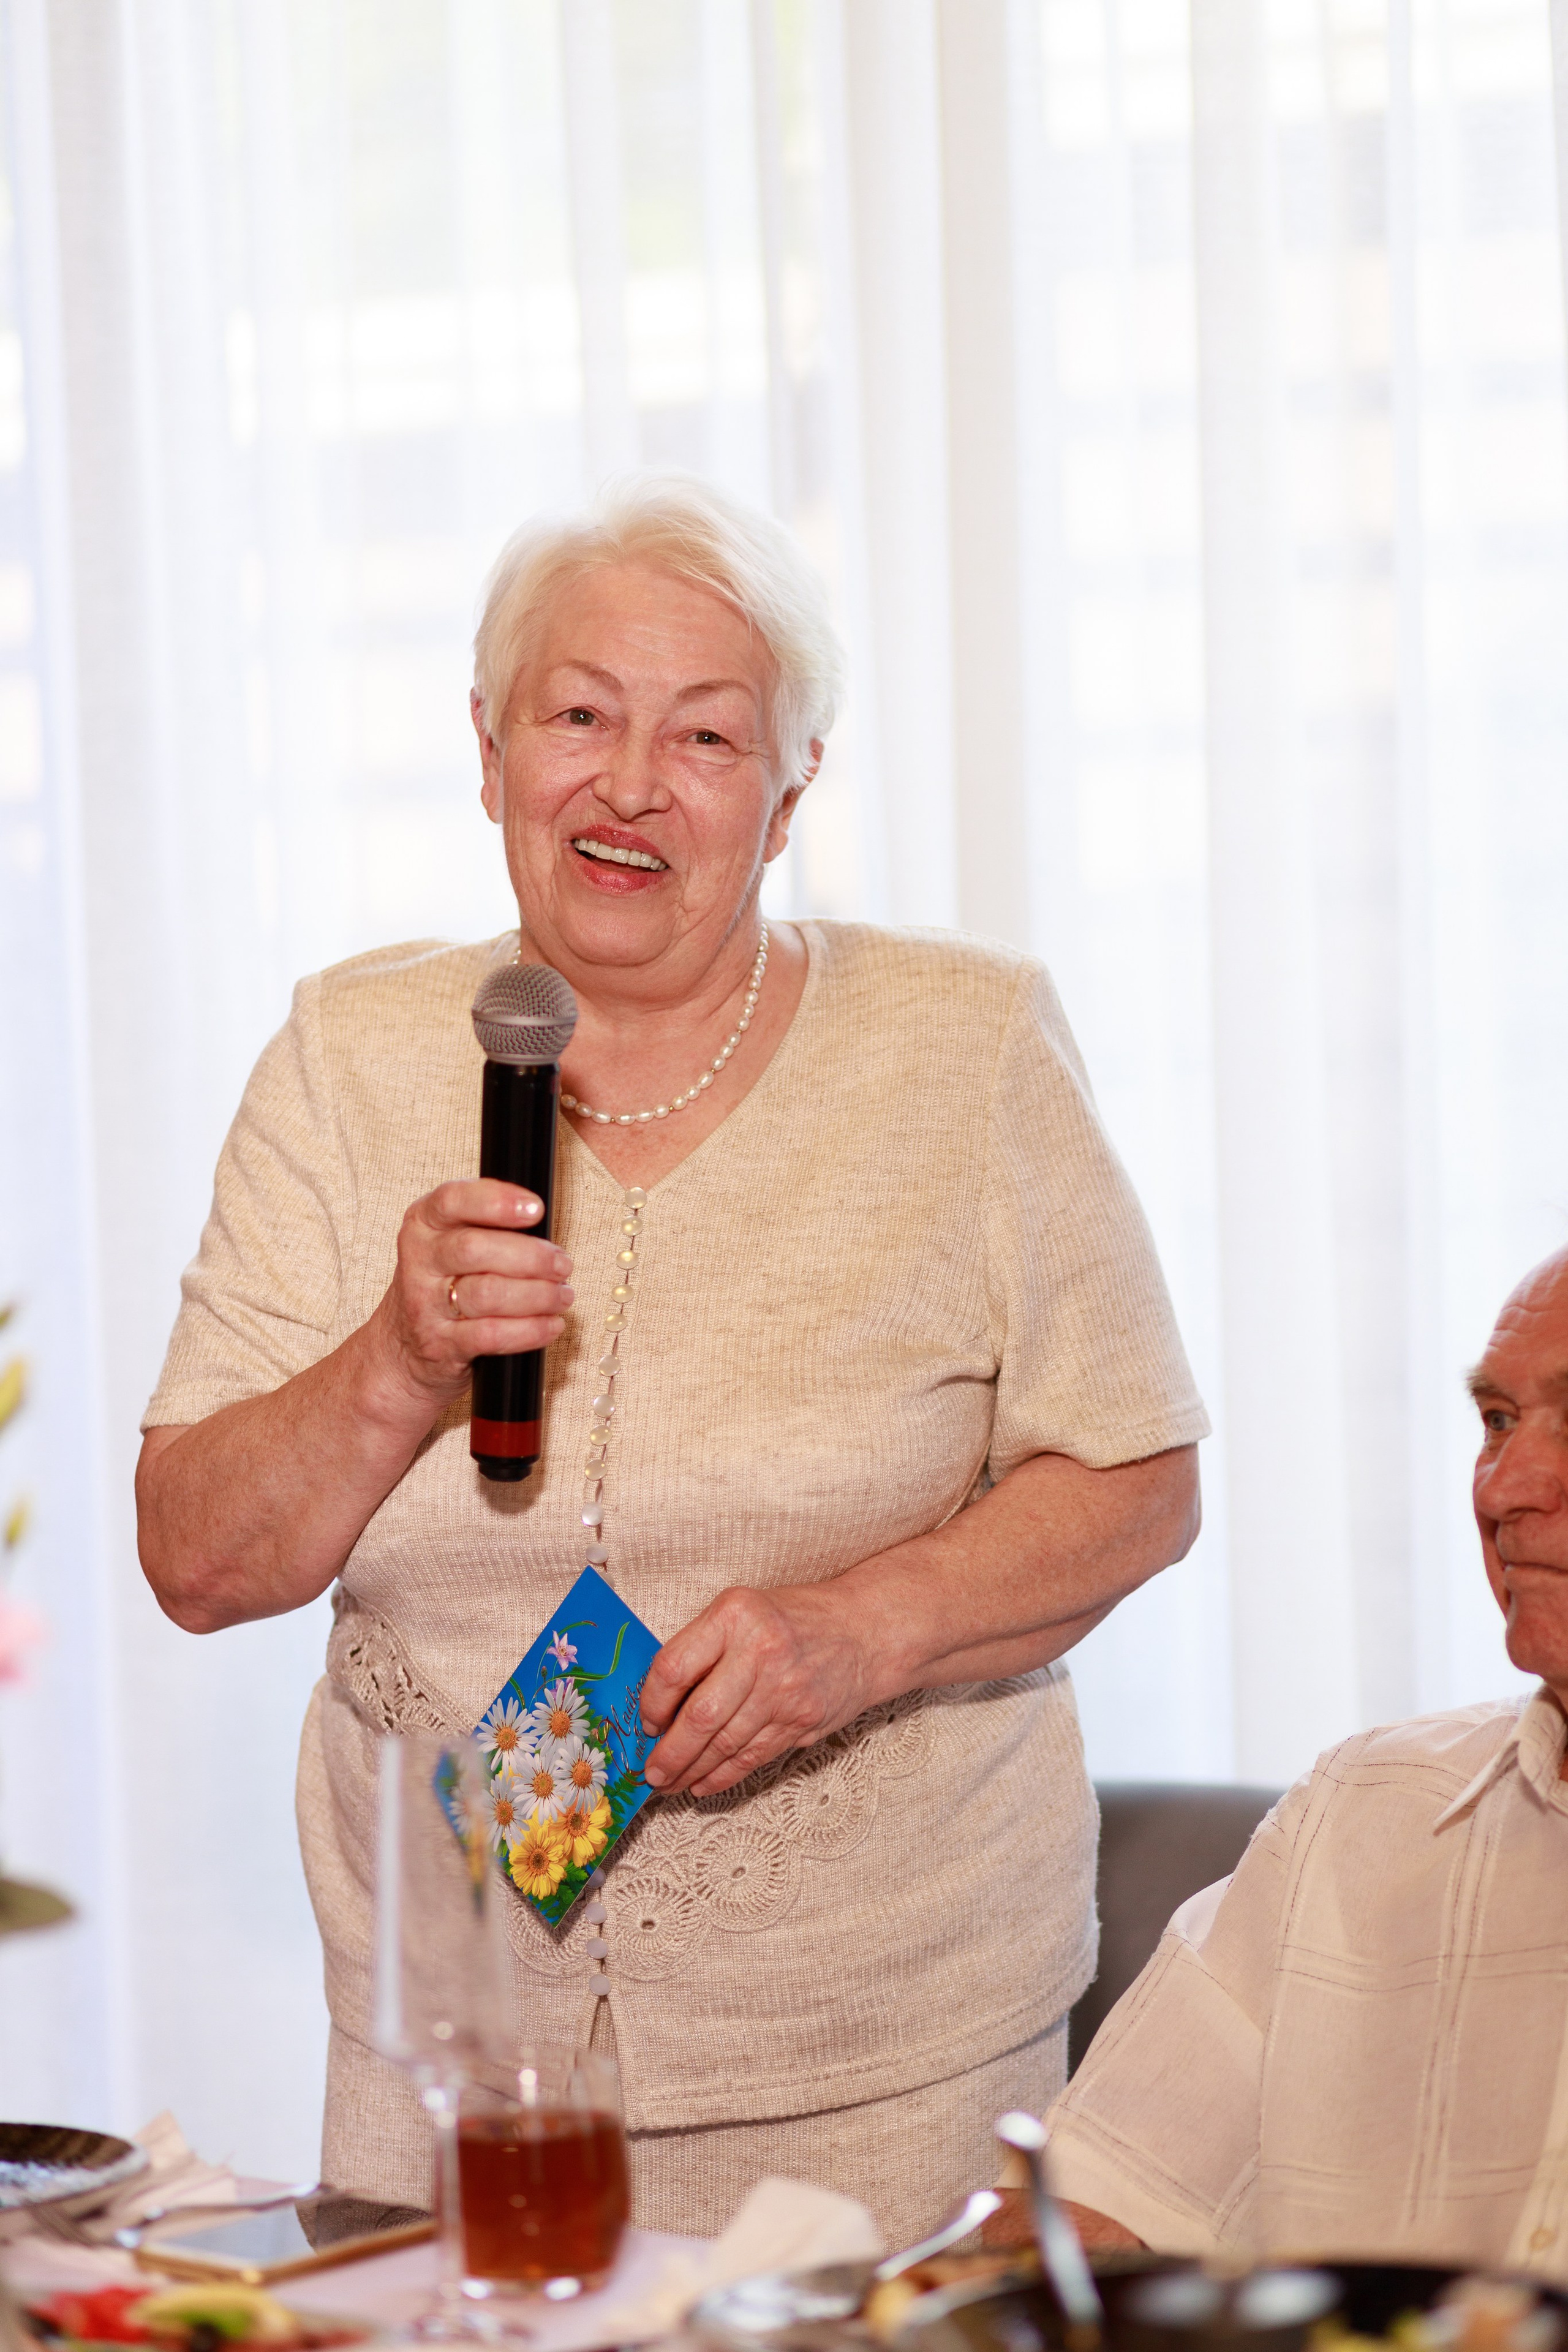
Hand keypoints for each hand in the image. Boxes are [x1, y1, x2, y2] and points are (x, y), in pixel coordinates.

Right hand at [369, 1179, 573, 1410]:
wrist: (402, 1346)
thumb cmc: (443, 1283)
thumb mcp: (450, 1242)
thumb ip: (486, 1225)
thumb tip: (542, 1225)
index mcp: (423, 1223)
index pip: (454, 1200)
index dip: (497, 1201)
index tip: (535, 1209)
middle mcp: (420, 1260)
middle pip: (475, 1249)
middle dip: (530, 1256)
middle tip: (562, 1265)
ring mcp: (425, 1304)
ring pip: (487, 1294)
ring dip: (537, 1295)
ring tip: (562, 1296)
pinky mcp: (440, 1344)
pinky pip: (491, 1335)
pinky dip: (530, 1330)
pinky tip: (551, 1325)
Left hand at [639, 1582, 881, 1797]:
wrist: (865, 1631)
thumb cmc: (796, 1618)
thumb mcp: (744, 1610)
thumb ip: (704, 1646)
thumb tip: (660, 1703)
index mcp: (735, 1614)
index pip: (675, 1667)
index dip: (652, 1703)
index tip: (648, 1721)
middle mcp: (759, 1651)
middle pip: (700, 1716)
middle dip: (669, 1753)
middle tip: (651, 1771)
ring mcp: (784, 1690)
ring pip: (725, 1744)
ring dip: (691, 1770)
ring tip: (670, 1783)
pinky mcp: (802, 1721)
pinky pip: (753, 1757)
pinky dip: (723, 1776)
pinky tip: (703, 1783)